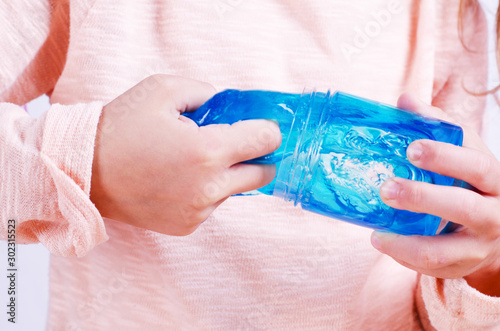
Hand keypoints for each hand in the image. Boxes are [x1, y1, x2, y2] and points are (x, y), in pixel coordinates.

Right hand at [90, 75, 280, 235]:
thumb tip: (229, 107)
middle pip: (263, 174)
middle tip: (234, 142)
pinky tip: (178, 179)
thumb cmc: (121, 127)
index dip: (267, 130)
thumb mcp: (163, 90)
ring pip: (235, 190)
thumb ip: (207, 93)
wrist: (82, 171)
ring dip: (226, 174)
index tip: (262, 126)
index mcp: (208, 151)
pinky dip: (206, 190)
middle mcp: (209, 188)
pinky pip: (212, 204)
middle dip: (255, 156)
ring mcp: (199, 211)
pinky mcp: (187, 226)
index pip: (266, 141)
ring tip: (190, 160)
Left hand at [371, 93, 499, 295]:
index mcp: (494, 180)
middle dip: (422, 197)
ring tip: (376, 233)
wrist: (496, 233)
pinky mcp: (459, 267)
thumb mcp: (464, 155)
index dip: (445, 156)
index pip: (475, 166)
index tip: (412, 148)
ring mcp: (477, 246)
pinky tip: (381, 241)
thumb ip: (438, 128)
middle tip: (386, 188)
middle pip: (462, 206)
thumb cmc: (472, 185)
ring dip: (406, 242)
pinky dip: (402, 256)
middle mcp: (493, 214)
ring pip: (444, 250)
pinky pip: (429, 267)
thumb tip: (405, 101)